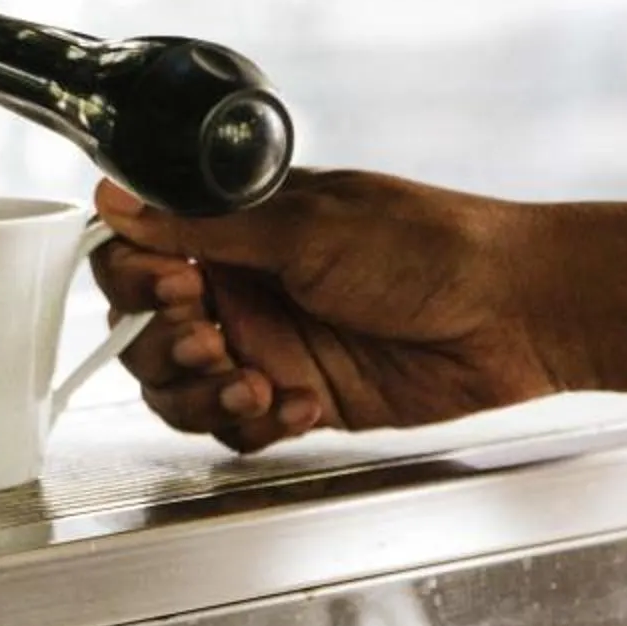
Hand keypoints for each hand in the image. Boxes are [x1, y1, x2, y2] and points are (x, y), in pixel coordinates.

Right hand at [90, 169, 572, 451]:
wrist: (512, 310)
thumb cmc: (427, 244)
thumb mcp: (305, 225)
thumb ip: (204, 225)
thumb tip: (115, 196)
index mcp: (236, 229)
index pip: (139, 253)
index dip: (134, 277)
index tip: (170, 284)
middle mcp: (243, 288)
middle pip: (144, 332)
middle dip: (165, 343)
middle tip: (213, 336)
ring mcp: (270, 346)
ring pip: (183, 390)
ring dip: (202, 394)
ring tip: (254, 385)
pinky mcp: (301, 400)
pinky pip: (240, 428)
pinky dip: (257, 425)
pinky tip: (303, 405)